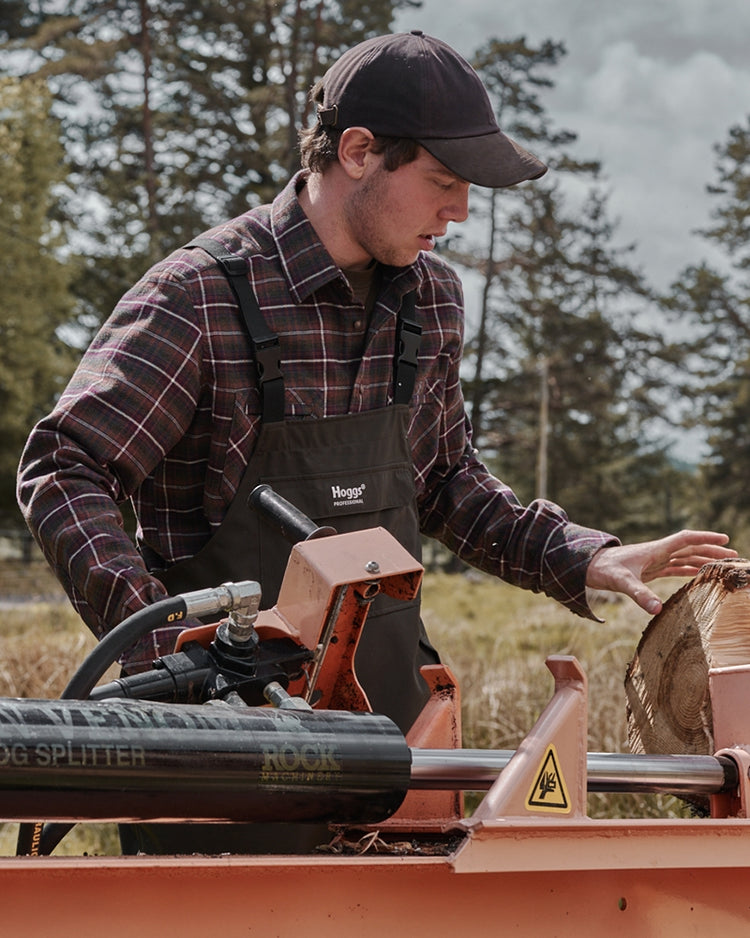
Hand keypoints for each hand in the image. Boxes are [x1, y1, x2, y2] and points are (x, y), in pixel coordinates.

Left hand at [585, 529, 737, 614]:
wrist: (587, 566)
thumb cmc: (604, 569)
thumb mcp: (622, 582)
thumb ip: (639, 595)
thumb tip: (657, 610)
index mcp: (656, 549)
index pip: (686, 539)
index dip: (705, 539)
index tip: (724, 540)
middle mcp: (658, 552)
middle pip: (690, 548)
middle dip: (711, 551)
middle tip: (734, 556)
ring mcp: (655, 560)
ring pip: (685, 557)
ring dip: (703, 560)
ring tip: (723, 565)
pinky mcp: (650, 570)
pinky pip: (674, 567)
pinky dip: (689, 569)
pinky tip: (699, 574)